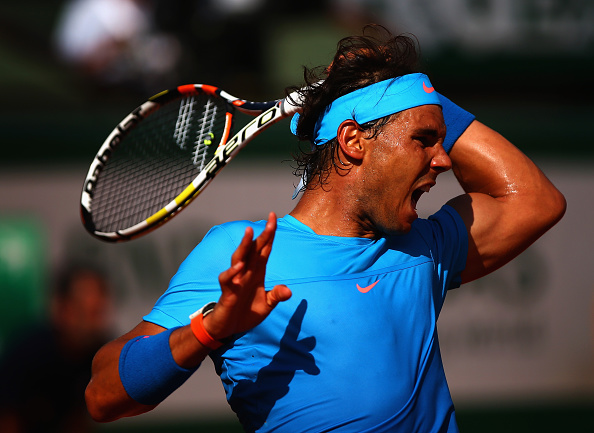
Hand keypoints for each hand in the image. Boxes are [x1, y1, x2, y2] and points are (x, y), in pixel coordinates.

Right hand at [203, 212, 291, 340]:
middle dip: (262, 235)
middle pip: (254, 250)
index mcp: (257, 272)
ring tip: (250, 232)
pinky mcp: (227, 291)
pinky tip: (240, 266)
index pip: (265, 250)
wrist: (228, 328)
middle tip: (270, 218)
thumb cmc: (246, 312)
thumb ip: (276, 296)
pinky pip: (228, 279)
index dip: (270, 235)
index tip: (274, 218)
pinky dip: (233, 272)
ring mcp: (236, 280)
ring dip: (244, 245)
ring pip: (239, 258)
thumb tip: (288, 290)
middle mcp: (247, 272)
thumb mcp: (267, 305)